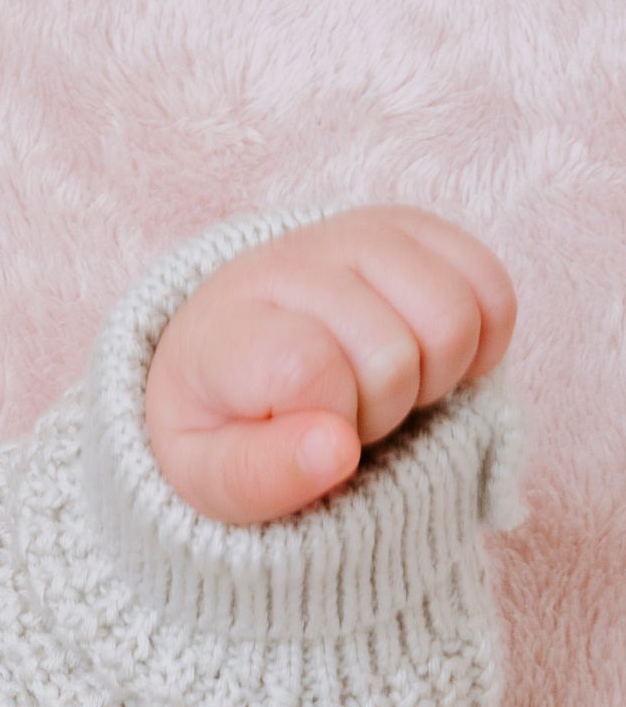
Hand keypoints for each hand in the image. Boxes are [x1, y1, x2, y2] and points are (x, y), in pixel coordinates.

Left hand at [144, 206, 515, 529]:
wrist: (234, 362)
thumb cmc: (227, 428)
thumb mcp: (213, 478)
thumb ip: (260, 477)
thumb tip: (337, 451)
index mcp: (229, 326)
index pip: (310, 369)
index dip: (329, 427)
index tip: (303, 436)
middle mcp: (292, 261)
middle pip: (394, 355)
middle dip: (380, 413)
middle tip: (344, 416)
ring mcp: (358, 235)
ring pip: (454, 319)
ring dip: (433, 379)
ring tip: (383, 389)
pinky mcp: (414, 229)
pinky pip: (493, 290)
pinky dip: (481, 347)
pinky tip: (432, 364)